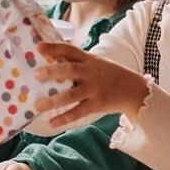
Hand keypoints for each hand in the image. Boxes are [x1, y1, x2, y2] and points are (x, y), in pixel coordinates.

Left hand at [33, 42, 148, 126]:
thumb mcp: (95, 63)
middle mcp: (90, 72)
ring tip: (37, 106)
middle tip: (36, 75)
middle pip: (69, 70)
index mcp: (88, 60)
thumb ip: (77, 63)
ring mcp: (94, 89)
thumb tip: (49, 64)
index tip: (38, 47)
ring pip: (71, 95)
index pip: (69, 50)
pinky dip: (64, 118)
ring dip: (53, 101)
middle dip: (52, 72)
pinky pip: (78, 112)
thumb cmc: (109, 74)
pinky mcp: (97, 104)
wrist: (133, 89)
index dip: (53, 47)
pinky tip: (52, 123)